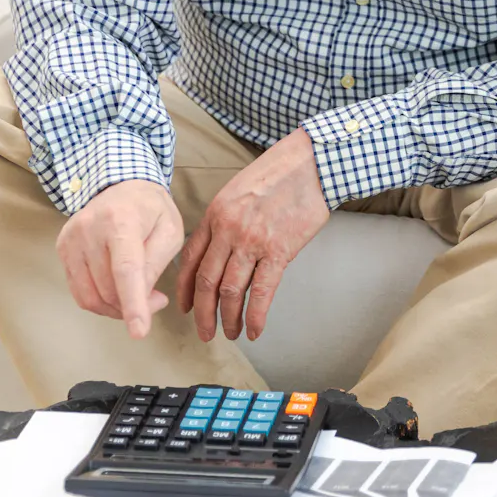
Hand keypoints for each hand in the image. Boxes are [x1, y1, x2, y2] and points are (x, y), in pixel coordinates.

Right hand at [56, 178, 185, 339]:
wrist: (121, 185)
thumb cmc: (151, 209)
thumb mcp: (170, 231)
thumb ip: (156, 265)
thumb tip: (142, 299)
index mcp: (122, 220)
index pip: (125, 270)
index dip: (133, 304)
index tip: (139, 332)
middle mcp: (89, 229)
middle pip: (109, 289)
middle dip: (135, 306)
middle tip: (157, 299)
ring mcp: (71, 239)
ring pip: (91, 297)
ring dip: (117, 308)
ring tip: (139, 296)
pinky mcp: (62, 249)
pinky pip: (80, 292)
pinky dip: (101, 301)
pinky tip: (118, 291)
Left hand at [176, 129, 329, 341]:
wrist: (310, 164)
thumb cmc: (279, 173)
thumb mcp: (239, 190)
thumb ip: (226, 219)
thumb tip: (223, 249)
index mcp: (215, 214)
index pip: (191, 259)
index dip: (186, 288)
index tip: (186, 307)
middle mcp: (228, 230)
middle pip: (207, 281)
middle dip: (203, 313)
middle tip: (205, 332)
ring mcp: (252, 241)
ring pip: (230, 290)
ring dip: (228, 318)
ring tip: (230, 333)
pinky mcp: (278, 250)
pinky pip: (261, 291)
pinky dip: (255, 315)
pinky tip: (254, 329)